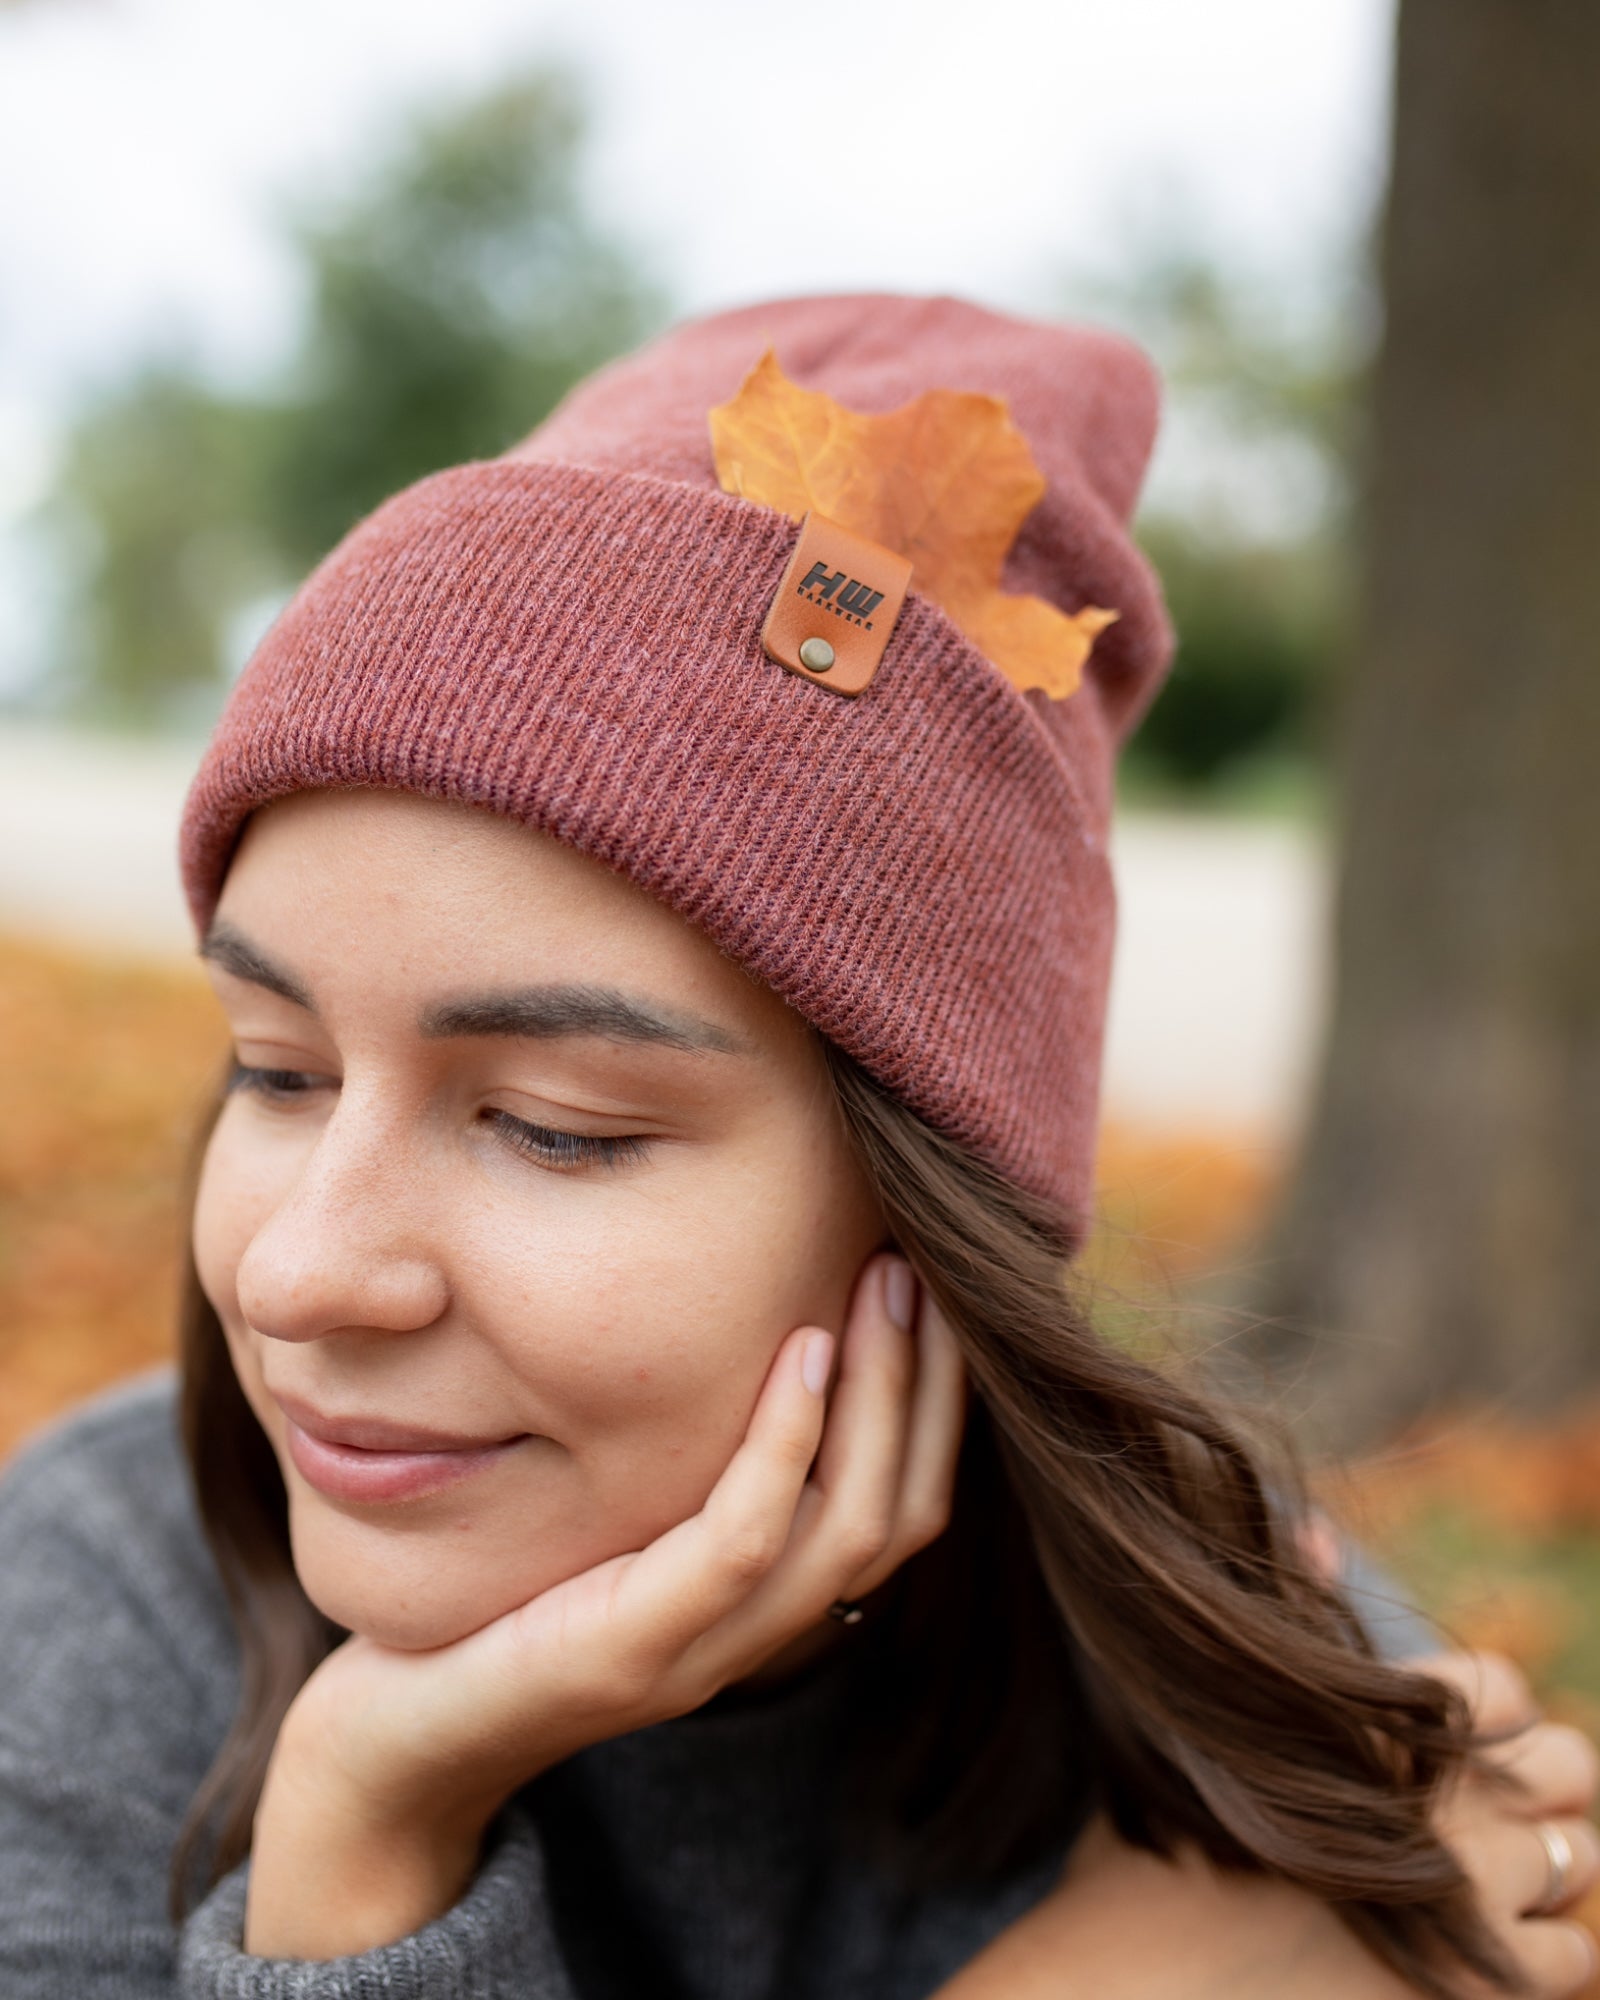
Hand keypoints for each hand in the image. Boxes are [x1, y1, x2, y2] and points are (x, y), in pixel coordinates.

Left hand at [246, 1249, 966, 1954]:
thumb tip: (733, 1326)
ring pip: (847, 1527)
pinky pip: (742, 1543)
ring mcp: (699, 1653)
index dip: (936, 1405)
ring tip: (882, 1286)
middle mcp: (753, 1636)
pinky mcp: (631, 1653)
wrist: (387, 1745)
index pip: (901, 1508)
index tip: (931, 1291)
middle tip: (923, 1266)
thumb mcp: (609, 1516)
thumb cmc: (496, 1603)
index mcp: (760, 1606)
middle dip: (928, 1386)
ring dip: (881, 1399)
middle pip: (898, 1515)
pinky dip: (784, 1444)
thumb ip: (680, 1460)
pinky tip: (798, 1353)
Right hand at [933, 1650, 1599, 1999]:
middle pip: (1569, 1766)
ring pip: (1583, 1862)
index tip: (1447, 1749)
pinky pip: (1578, 1960)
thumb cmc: (1151, 1865)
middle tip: (1477, 1825)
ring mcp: (1470, 1902)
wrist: (1136, 1999)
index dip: (1483, 1712)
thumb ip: (1280, 1624)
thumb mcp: (1198, 1730)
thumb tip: (1324, 1533)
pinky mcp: (1488, 1990)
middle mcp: (1438, 1805)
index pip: (1500, 1687)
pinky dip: (1543, 1959)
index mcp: (1372, 1730)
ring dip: (1543, 1877)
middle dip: (1535, 1789)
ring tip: (1475, 1895)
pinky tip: (1474, 1961)